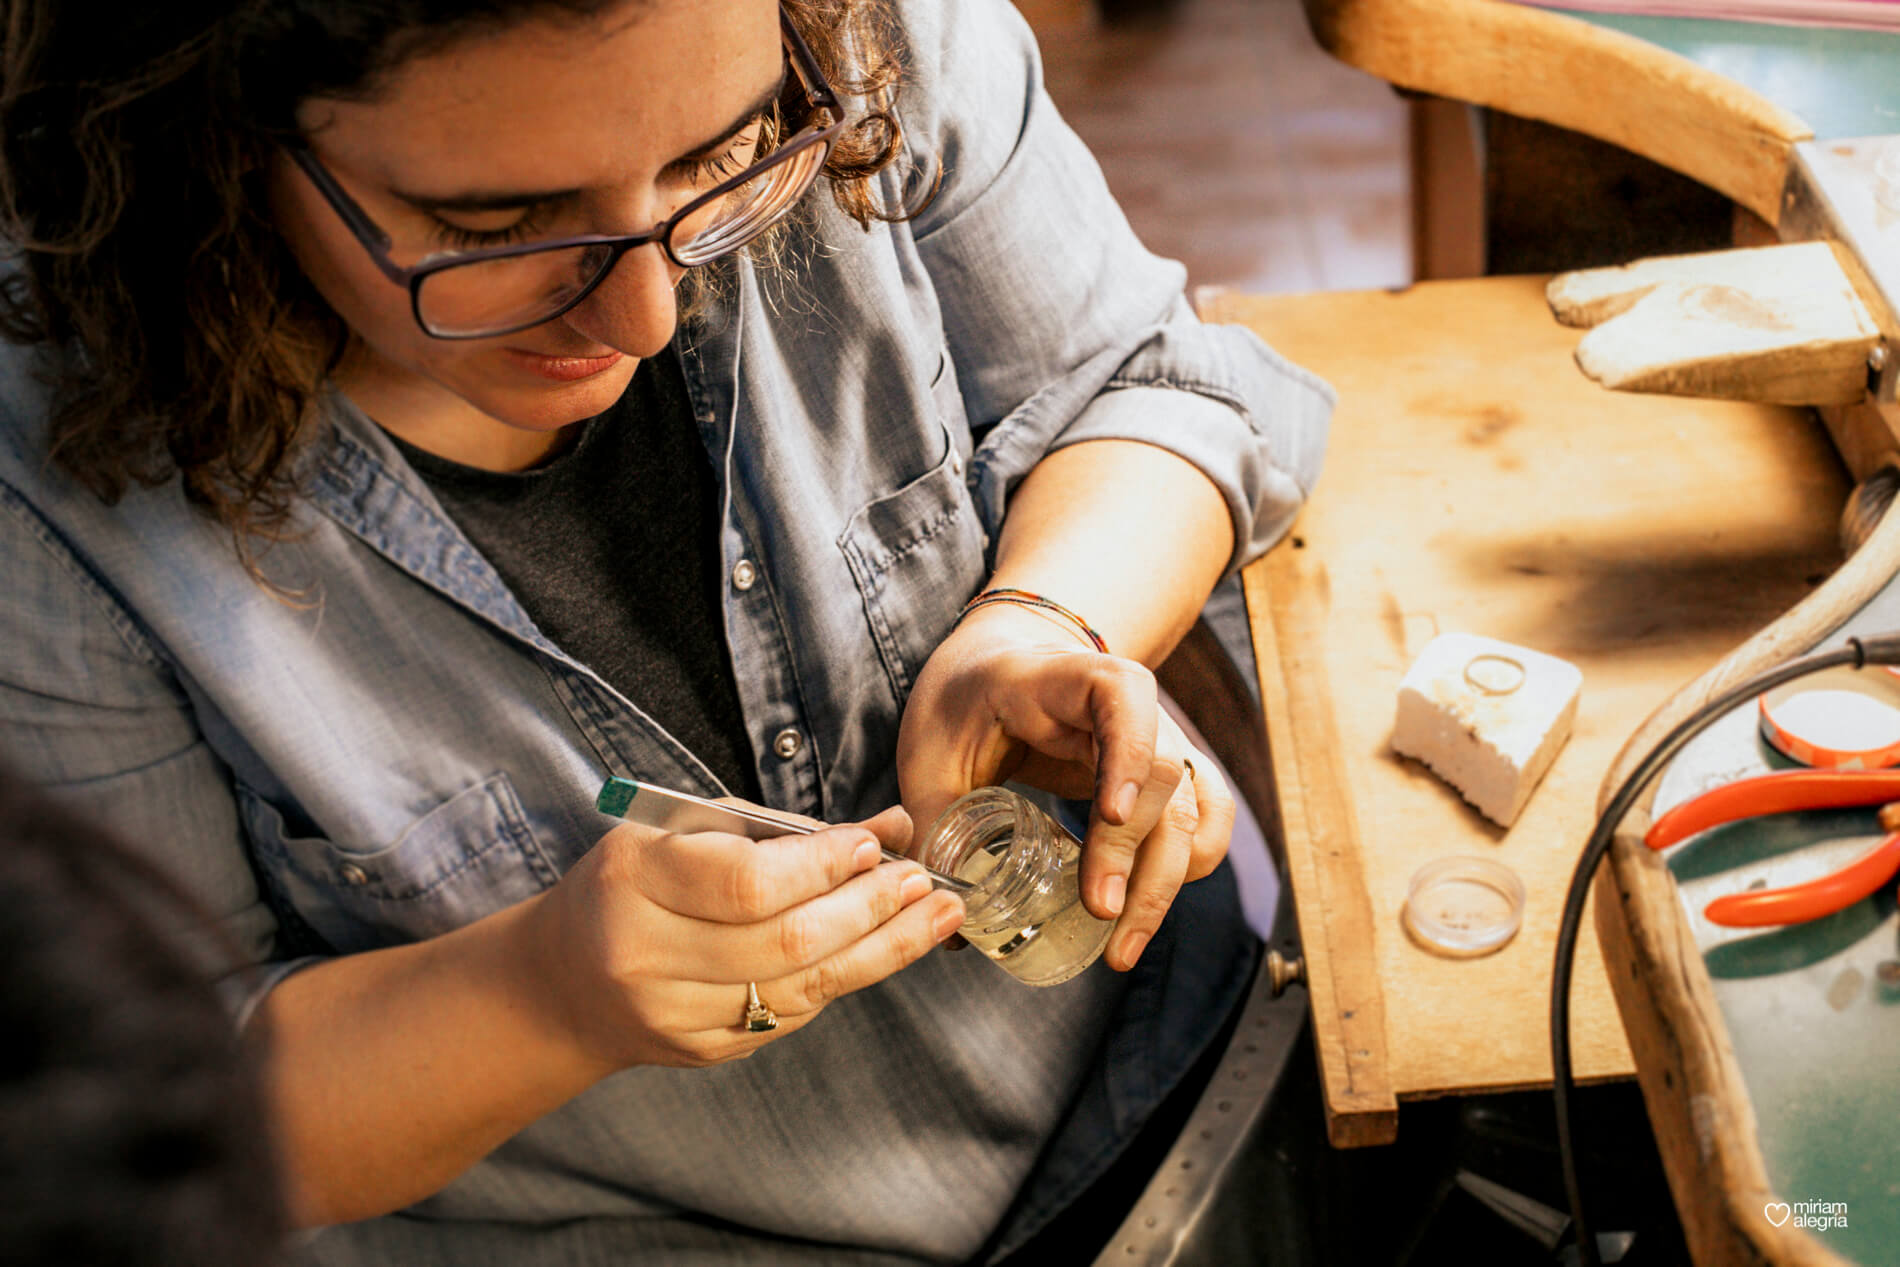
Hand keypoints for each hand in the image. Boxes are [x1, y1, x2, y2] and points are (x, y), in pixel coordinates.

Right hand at [525, 804, 963, 1071]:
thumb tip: (887, 825)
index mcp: (633, 881)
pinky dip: (847, 976)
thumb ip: (777, 829)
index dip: (821, 865)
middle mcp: (647, 956)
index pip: (745, 882)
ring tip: (936, 914)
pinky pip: (793, 1011)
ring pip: (802, 986)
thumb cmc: (629, 887)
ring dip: (883, 948)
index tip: (874, 843)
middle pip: (785, 941)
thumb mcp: (678, 833)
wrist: (560, 983)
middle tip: (921, 879)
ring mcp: (675, 1015)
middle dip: (869, 908)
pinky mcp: (704, 1050)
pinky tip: (887, 947)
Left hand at [896, 603, 1235, 970]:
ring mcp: (1156, 738)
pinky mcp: (1165, 770)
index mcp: (1064, 680)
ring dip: (1164, 880)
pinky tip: (1150, 906)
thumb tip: (949, 921)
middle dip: (1135, 854)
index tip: (1112, 815)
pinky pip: (1208, 813)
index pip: (1123, 696)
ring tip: (1121, 943)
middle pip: (1161, 774)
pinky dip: (1193, 862)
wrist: (1000, 665)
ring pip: (1190, 807)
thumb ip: (933, 824)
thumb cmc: (965, 704)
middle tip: (1101, 916)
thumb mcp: (929, 750)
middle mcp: (1128, 707)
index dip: (1128, 753)